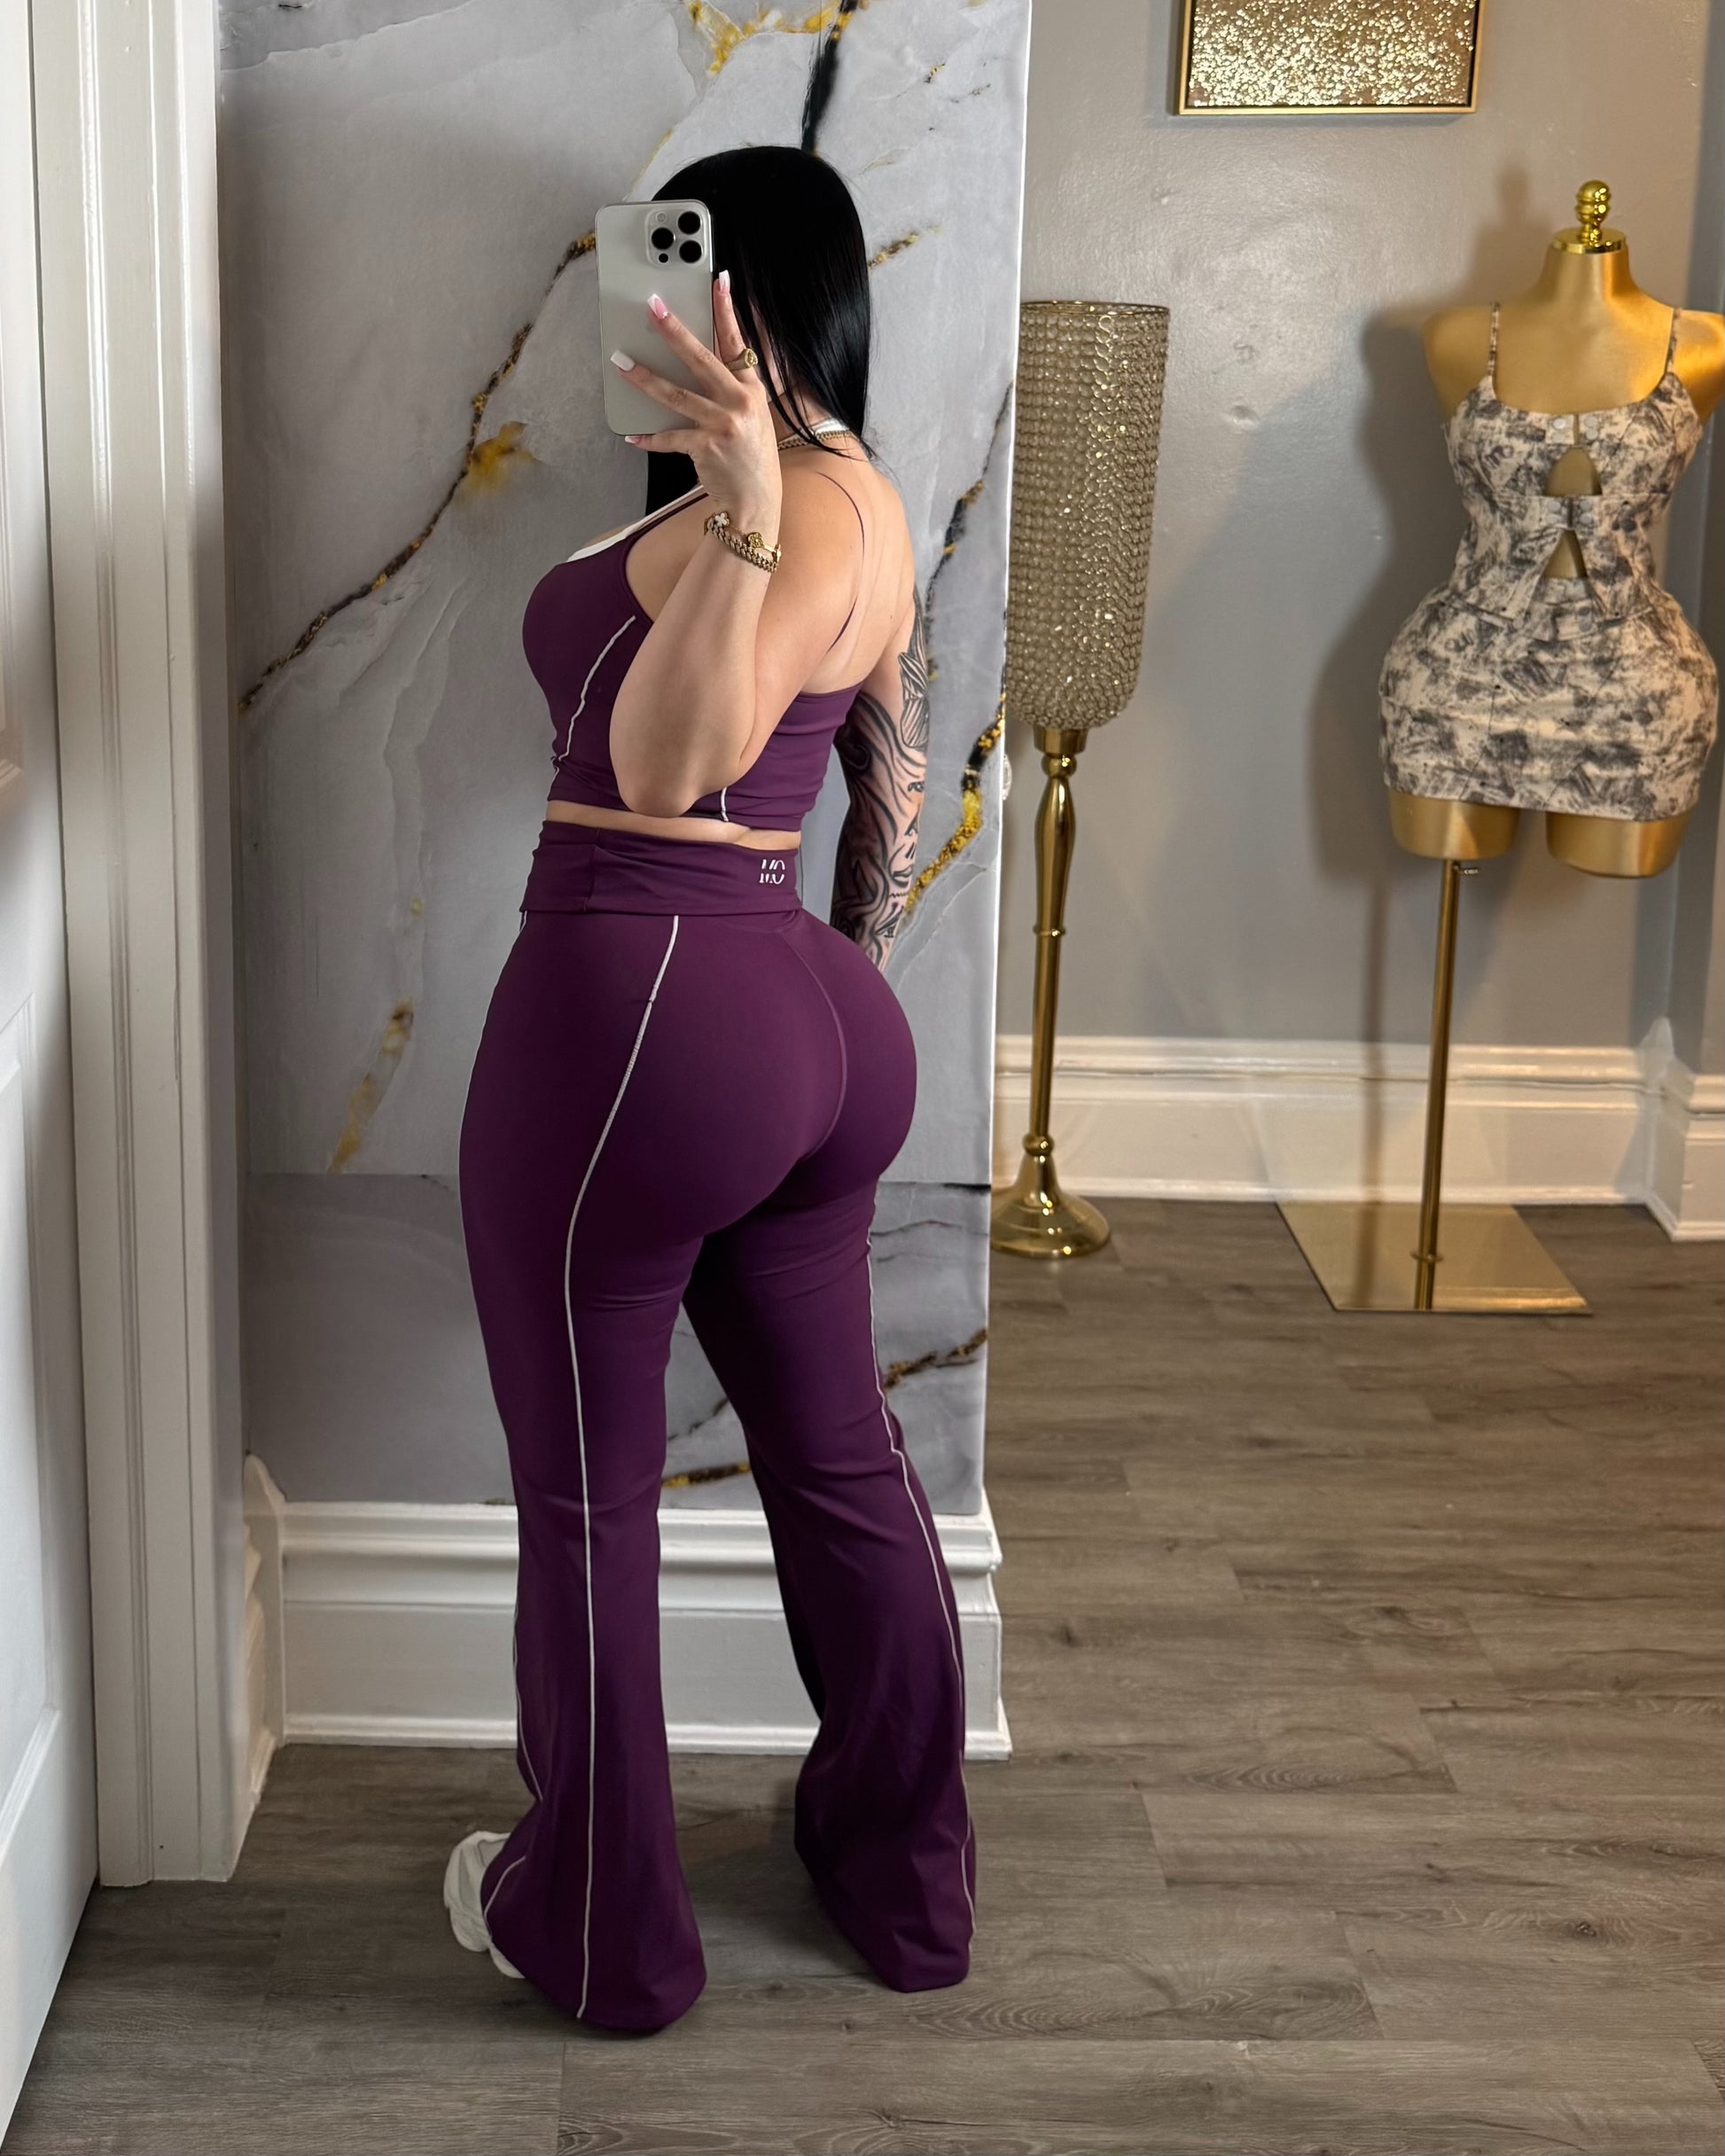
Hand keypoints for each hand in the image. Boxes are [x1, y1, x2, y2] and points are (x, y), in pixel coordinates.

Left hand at [611, 272, 781, 532]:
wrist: (757, 502)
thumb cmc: (751, 458)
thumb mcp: (752, 417)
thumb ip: (730, 388)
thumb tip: (694, 362)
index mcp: (751, 389)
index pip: (737, 342)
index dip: (726, 310)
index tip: (717, 280)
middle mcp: (739, 402)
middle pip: (701, 358)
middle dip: (674, 331)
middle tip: (652, 307)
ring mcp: (723, 424)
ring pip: (676, 394)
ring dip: (645, 377)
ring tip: (621, 362)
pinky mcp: (706, 447)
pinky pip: (669, 437)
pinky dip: (649, 438)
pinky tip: (632, 436)